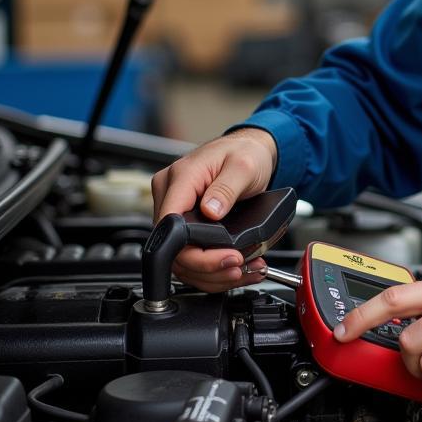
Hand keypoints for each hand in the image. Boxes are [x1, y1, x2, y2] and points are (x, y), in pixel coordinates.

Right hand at [150, 127, 277, 292]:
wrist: (251, 148)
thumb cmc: (245, 151)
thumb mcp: (243, 166)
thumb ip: (226, 188)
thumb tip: (211, 210)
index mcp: (180, 179)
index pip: (170, 226)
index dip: (194, 252)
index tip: (226, 258)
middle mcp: (171, 196)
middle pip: (175, 249)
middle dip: (208, 268)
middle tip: (238, 269)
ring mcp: (177, 211)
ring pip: (182, 259)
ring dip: (213, 273)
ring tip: (242, 271)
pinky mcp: (186, 223)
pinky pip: (192, 254)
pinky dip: (213, 268)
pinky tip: (235, 268)